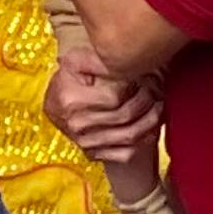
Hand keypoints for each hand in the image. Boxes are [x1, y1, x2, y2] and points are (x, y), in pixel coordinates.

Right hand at [45, 61, 163, 160]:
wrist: (54, 106)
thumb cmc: (66, 81)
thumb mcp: (74, 62)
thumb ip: (96, 59)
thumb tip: (119, 59)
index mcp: (72, 100)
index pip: (114, 96)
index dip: (133, 85)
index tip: (141, 76)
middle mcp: (78, 124)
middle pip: (125, 116)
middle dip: (147, 100)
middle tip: (155, 88)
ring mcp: (86, 142)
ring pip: (130, 136)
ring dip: (151, 120)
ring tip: (158, 105)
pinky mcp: (94, 154)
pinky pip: (126, 154)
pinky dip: (144, 141)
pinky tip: (150, 126)